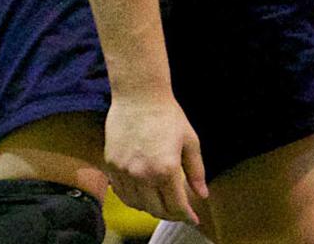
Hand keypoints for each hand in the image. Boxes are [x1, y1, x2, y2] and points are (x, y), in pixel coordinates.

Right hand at [104, 93, 207, 222]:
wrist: (139, 96)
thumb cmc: (168, 115)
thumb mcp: (190, 141)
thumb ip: (197, 171)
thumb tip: (202, 195)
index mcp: (166, 169)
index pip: (176, 206)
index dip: (186, 215)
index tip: (193, 218)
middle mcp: (143, 174)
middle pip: (156, 210)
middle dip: (170, 214)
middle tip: (179, 211)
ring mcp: (124, 171)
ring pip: (137, 204)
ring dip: (151, 208)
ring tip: (161, 202)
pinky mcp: (111, 165)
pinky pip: (121, 192)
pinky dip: (133, 199)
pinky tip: (142, 193)